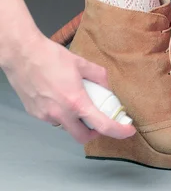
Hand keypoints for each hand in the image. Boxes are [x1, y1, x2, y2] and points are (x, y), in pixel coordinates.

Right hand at [2, 31, 135, 142]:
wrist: (22, 54)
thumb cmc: (49, 57)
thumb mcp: (82, 64)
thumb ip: (99, 77)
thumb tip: (108, 87)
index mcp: (76, 102)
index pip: (102, 125)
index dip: (118, 131)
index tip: (127, 131)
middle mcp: (60, 113)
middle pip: (82, 136)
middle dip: (95, 132)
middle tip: (100, 120)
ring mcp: (45, 115)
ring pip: (66, 127)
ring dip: (76, 121)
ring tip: (76, 100)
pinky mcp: (35, 113)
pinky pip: (53, 119)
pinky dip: (62, 113)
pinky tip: (60, 97)